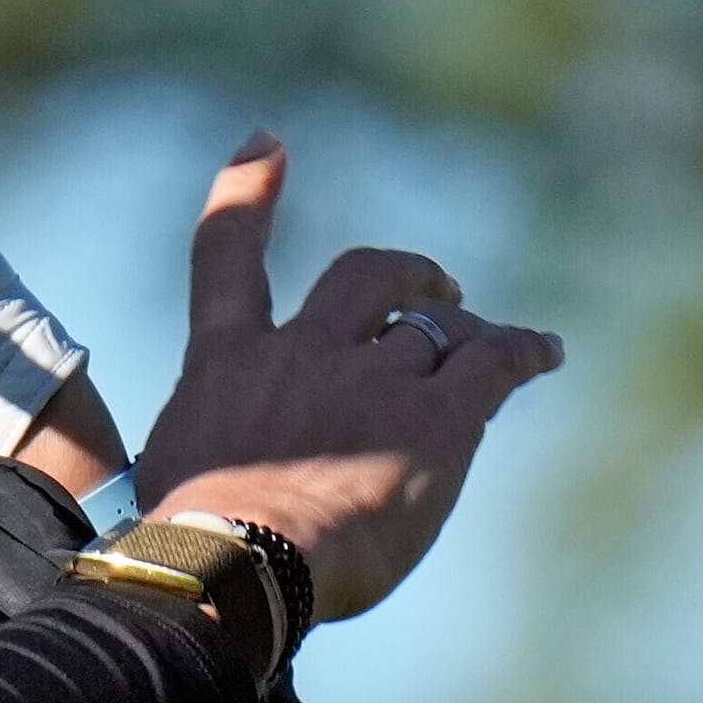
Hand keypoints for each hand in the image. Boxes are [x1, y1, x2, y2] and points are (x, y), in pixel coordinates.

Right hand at [135, 132, 563, 623]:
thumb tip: (158, 471)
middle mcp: (302, 352)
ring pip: (438, 331)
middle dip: (405, 274)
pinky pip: (494, 364)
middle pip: (364, 277)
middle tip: (434, 290)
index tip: (267, 141)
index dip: (246, 190)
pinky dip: (522, 351)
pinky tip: (543, 353)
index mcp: (226, 360)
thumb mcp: (159, 471)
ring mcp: (369, 380)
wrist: (236, 561)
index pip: (228, 253)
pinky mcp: (433, 422)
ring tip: (499, 347)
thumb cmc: (189, 543)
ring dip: (469, 336)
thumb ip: (175, 446)